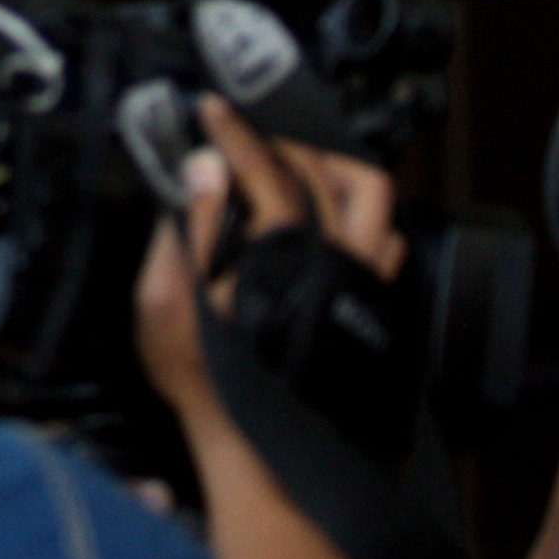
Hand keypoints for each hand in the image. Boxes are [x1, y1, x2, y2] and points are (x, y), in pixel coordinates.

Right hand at [135, 97, 408, 419]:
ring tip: (293, 173)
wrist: (263, 447)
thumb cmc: (211, 382)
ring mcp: (360, 281)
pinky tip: (329, 222)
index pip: (260, 168)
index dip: (232, 132)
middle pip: (316, 170)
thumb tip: (205, 170)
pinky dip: (360, 217)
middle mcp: (332, 258)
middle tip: (239, 148)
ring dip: (331, 171)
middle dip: (274, 146)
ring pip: (369, 196)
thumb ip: (189, 230)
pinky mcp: (374, 305)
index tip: (211, 111)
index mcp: (280, 254)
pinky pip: (387, 241)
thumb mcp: (171, 305)